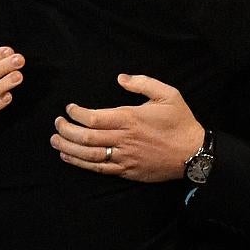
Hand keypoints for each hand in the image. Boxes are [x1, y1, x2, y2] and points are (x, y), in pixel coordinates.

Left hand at [50, 74, 204, 181]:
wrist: (194, 153)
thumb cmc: (180, 122)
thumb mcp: (168, 94)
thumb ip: (143, 83)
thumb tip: (120, 78)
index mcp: (131, 118)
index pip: (94, 117)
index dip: (76, 114)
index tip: (69, 109)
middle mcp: (124, 139)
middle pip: (87, 137)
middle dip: (66, 131)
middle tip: (56, 124)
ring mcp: (125, 157)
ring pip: (89, 155)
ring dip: (69, 148)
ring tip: (55, 141)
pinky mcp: (127, 171)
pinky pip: (99, 168)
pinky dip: (81, 163)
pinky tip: (69, 157)